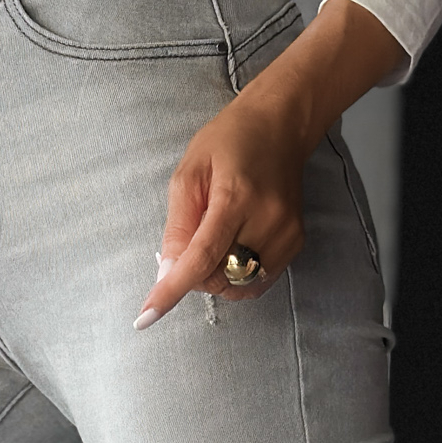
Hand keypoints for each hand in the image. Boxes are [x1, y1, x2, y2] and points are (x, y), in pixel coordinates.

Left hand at [134, 0, 403, 328]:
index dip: (172, 290)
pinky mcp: (295, 244)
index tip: (146, 317)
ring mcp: (286, 235)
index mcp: (237, 197)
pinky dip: (236, 274)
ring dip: (215, 275)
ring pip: (237, 285)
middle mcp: (268, 220)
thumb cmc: (229, 141)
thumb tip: (166, 273)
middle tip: (192, 238)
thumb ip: (178, 225)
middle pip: (217, 277)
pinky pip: (257, 282)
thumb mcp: (189, 172)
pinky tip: (234, 246)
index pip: (202, 257)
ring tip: (216, 237)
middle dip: (194, 272)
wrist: (282, 125)